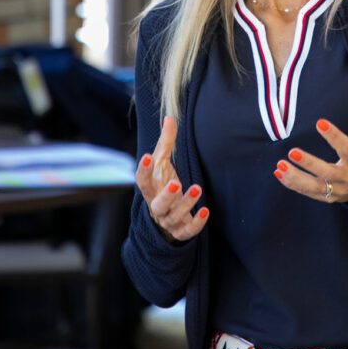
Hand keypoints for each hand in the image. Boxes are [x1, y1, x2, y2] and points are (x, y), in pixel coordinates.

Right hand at [135, 115, 208, 241]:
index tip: (147, 156)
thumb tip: (170, 117)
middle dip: (166, 195)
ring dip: (186, 203)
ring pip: (174, 215)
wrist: (165, 219)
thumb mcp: (163, 165)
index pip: (142, 182)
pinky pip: (188, 230)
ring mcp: (169, 220)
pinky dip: (196, 223)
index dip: (143, 170)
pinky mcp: (181, 230)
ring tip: (197, 187)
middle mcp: (157, 206)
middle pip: (157, 204)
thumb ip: (166, 143)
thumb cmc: (163, 186)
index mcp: (150, 190)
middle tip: (175, 183)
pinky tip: (205, 211)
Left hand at [274, 91, 347, 203]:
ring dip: (296, 178)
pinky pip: (309, 192)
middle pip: (327, 173)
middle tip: (292, 152)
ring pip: (315, 187)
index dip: (334, 137)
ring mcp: (338, 190)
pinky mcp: (329, 197)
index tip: (320, 122)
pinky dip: (293, 185)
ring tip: (279, 166)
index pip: (347, 150)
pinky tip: (279, 173)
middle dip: (309, 164)